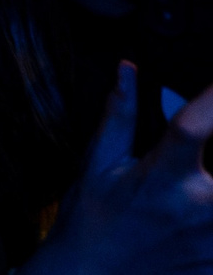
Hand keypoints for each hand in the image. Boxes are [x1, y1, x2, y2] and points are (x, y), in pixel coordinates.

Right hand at [27, 63, 212, 274]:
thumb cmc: (92, 220)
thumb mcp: (98, 165)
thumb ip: (120, 117)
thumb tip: (129, 72)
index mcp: (162, 178)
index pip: (193, 126)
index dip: (211, 100)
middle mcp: (200, 207)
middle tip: (191, 162)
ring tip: (192, 186)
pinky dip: (212, 215)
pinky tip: (195, 213)